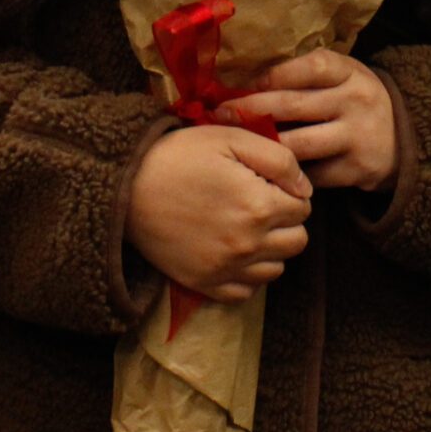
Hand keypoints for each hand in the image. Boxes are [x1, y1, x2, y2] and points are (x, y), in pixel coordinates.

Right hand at [127, 124, 312, 301]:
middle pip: (297, 242)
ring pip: (276, 269)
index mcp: (259, 207)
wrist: (125, 186)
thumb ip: (280, 160)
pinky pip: (246, 292)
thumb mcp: (232, 139)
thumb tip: (305, 188)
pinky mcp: (204, 284)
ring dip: (270, 249)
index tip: (267, 183)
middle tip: (259, 204)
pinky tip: (232, 251)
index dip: (289, 192)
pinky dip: (247, 275)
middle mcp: (248, 245)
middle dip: (286, 222)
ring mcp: (226, 269)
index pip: (304, 208)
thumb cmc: (180, 155)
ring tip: (245, 226)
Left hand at [217, 49, 398, 191]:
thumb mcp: (344, 77)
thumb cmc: (355, 102)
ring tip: (235, 144)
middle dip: (251, 110)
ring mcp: (357, 137)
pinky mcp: (356, 169)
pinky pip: (311, 173)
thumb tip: (247, 79)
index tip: (241, 85)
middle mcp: (356, 102)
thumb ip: (308, 75)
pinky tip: (264, 169)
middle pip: (294, 106)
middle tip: (220, 114)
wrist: (405, 139)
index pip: (309, 67)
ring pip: (299, 144)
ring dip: (263, 145)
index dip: (271, 76)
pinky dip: (286, 172)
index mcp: (351, 73)